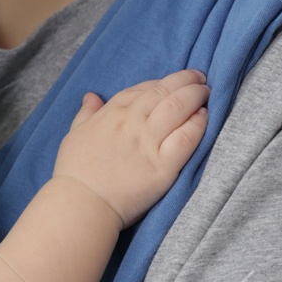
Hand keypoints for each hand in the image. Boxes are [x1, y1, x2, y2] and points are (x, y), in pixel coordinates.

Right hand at [53, 72, 208, 226]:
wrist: (81, 203)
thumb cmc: (75, 172)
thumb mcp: (74, 134)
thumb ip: (86, 114)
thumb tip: (92, 96)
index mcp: (111, 113)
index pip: (143, 88)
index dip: (162, 82)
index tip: (173, 82)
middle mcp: (132, 121)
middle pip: (164, 91)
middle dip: (185, 80)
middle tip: (199, 78)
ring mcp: (148, 142)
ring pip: (178, 107)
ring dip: (195, 95)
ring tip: (206, 92)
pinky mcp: (163, 165)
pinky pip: (186, 137)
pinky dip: (198, 123)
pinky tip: (205, 116)